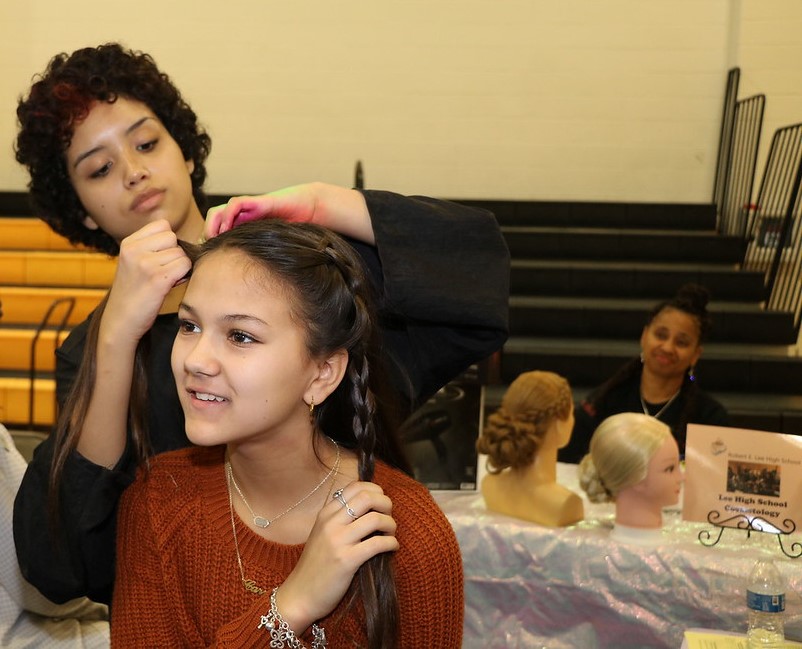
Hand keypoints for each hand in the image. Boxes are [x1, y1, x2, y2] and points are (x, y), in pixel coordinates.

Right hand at [101, 220, 190, 345]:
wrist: (121, 321)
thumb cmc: (134, 292)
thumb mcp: (134, 262)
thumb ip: (152, 247)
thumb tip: (186, 240)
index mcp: (128, 243)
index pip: (163, 225)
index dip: (168, 241)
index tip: (161, 257)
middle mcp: (134, 250)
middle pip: (173, 238)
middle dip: (175, 254)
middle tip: (164, 271)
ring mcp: (145, 264)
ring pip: (181, 253)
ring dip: (180, 267)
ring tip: (165, 280)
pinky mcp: (157, 279)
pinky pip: (185, 266)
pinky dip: (183, 276)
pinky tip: (171, 285)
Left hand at [204, 182, 374, 243]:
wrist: (311, 209)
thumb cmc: (295, 230)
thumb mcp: (274, 249)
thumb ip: (262, 259)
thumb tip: (253, 286)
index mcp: (245, 228)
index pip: (219, 233)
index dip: (211, 244)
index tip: (207, 260)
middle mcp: (243, 217)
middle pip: (213, 222)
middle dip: (207, 236)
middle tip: (206, 251)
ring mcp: (248, 209)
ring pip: (218, 212)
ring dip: (213, 225)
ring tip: (213, 239)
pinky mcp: (257, 203)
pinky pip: (235, 204)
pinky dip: (228, 215)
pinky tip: (227, 228)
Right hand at [275, 481, 397, 632]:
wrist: (299, 595)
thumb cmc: (316, 566)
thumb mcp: (322, 533)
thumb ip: (339, 518)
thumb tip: (369, 503)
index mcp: (325, 514)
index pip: (355, 487)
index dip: (375, 490)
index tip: (381, 503)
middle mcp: (330, 523)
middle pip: (367, 497)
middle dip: (386, 504)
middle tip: (389, 516)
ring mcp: (337, 541)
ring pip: (375, 519)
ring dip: (390, 524)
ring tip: (390, 533)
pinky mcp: (346, 561)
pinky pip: (377, 544)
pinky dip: (391, 543)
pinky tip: (392, 547)